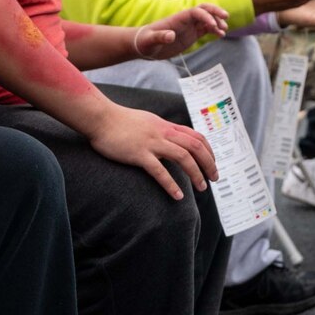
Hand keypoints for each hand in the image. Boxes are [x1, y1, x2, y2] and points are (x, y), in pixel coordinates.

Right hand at [84, 104, 216, 199]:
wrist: (100, 118)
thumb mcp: (148, 122)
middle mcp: (163, 133)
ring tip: (202, 188)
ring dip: (196, 174)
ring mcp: (152, 143)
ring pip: (183, 157)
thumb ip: (161, 130)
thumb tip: (171, 139)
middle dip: (209, 164)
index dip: (209, 151)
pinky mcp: (138, 154)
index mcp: (166, 126)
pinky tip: (178, 196)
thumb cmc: (120, 122)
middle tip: (214, 179)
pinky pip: (159, 171)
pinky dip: (171, 184)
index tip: (212, 164)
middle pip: (195, 147)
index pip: (196, 137)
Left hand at [131, 3, 229, 59]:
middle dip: (215, 11)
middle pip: (204, 9)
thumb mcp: (150, 40)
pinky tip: (220, 35)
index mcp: (178, 18)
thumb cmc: (145, 41)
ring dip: (217, 22)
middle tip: (226, 17)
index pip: (196, 11)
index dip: (206, 16)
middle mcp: (185, 20)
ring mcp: (190, 27)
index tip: (213, 26)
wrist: (144, 46)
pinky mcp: (192, 35)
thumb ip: (160, 37)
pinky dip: (215, 30)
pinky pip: (206, 29)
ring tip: (224, 30)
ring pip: (208, 19)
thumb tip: (171, 36)